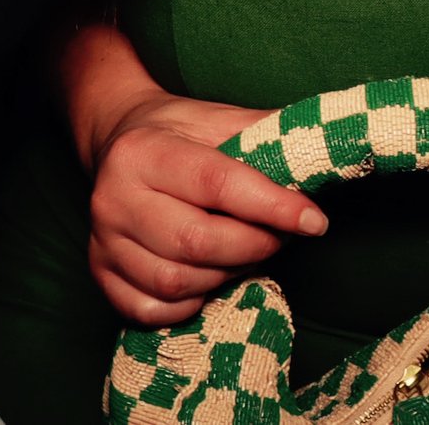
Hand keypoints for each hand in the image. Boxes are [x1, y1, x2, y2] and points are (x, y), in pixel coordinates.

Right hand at [84, 88, 328, 325]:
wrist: (118, 140)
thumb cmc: (178, 133)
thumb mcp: (218, 118)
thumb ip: (267, 132)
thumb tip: (328, 148)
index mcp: (143, 151)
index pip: (216, 183)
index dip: (272, 206)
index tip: (314, 220)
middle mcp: (113, 196)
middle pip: (195, 242)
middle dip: (253, 246)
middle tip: (280, 237)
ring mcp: (102, 240)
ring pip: (175, 283)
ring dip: (226, 275)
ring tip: (245, 252)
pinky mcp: (100, 273)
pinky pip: (152, 311)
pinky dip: (190, 304)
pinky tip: (208, 276)